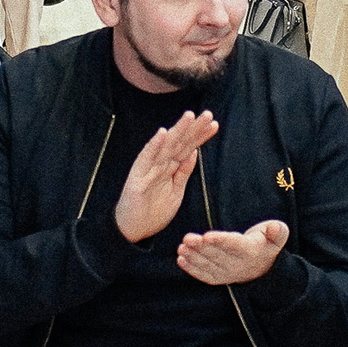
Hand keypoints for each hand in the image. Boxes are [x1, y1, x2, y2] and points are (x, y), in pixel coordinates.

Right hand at [113, 110, 219, 241]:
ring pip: (165, 147)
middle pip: (179, 143)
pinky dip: (154, 146)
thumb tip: (194, 152)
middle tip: (208, 114)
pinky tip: (162, 133)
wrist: (133, 231)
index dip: (200, 136)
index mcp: (170, 168)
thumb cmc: (153, 211)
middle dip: (193, 128)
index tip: (214, 124)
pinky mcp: (137, 178)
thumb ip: (184, 172)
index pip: (187, 147)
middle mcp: (160, 165)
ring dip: (177, 131)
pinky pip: (146, 160)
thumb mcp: (176, 192)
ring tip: (189, 116)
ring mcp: (148, 170)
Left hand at [177, 220, 289, 285]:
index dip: (221, 241)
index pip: (234, 246)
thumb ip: (277, 231)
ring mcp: (228, 273)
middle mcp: (239, 265)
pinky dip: (192, 269)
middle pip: (218, 255)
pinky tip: (180, 260)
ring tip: (181, 248)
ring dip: (193, 257)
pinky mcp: (219, 277)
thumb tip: (275, 228)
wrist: (264, 266)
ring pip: (209, 266)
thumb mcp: (278, 235)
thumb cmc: (267, 242)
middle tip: (187, 239)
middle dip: (201, 248)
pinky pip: (205, 275)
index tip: (207, 235)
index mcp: (252, 252)